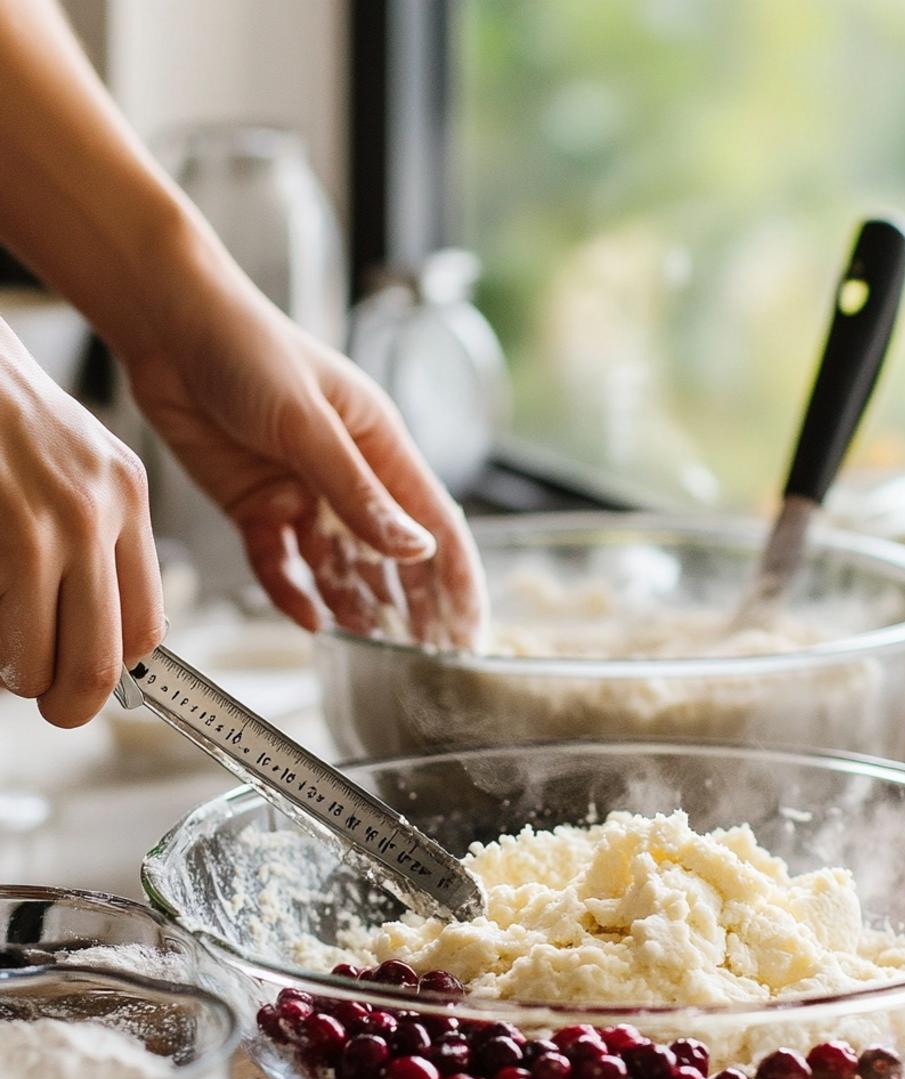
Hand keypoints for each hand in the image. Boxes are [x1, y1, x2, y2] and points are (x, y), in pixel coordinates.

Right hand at [0, 321, 162, 725]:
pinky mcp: (4, 522)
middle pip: (103, 658)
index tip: (85, 677)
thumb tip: (99, 625)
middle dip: (70, 702)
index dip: (113, 669)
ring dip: (16, 676)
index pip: (147, 624)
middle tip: (47, 703)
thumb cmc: (1, 407)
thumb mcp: (78, 462)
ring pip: (42, 655)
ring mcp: (45, 518)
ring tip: (5, 661)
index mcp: (127, 494)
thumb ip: (98, 534)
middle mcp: (98, 509)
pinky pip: (1, 623)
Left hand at [125, 279, 486, 647]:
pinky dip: (292, 592)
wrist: (166, 327)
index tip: (470, 625)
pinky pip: (280, 563)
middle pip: (391, 554)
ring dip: (355, 604)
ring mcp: (303, 495)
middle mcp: (349, 476)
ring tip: (372, 650)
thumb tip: (416, 550)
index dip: (457, 576)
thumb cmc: (248, 349)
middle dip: (411, 603)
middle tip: (427, 655)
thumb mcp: (308, 424)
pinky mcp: (257, 508)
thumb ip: (358, 493)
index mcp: (381, 446)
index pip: (435, 522)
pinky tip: (309, 620)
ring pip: (338, 566)